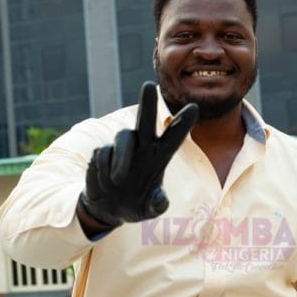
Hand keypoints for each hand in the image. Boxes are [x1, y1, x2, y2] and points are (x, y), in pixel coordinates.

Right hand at [79, 81, 197, 226]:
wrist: (108, 210)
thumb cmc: (136, 206)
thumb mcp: (149, 211)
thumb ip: (157, 205)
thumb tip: (160, 198)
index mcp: (159, 157)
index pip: (174, 137)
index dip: (183, 123)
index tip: (195, 107)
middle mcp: (142, 147)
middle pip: (145, 120)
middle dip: (147, 103)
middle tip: (148, 86)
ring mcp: (121, 148)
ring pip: (123, 138)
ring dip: (120, 159)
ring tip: (117, 181)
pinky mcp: (102, 152)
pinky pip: (103, 155)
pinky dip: (103, 172)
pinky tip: (105, 185)